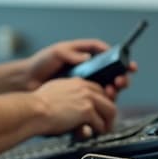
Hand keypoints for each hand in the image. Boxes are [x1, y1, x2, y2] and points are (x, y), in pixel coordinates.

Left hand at [23, 39, 138, 97]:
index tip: (130, 66)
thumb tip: (87, 58)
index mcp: (88, 57)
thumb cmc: (42, 63)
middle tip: (120, 81)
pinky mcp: (81, 100)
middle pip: (114, 76)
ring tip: (110, 91)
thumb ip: (73, 53)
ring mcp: (87, 87)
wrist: (27, 82)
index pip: (110, 57)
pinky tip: (101, 105)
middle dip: (121, 79)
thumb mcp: (58, 52)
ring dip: (113, 92)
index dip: (122, 61)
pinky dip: (101, 106)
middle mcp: (91, 72)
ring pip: (108, 92)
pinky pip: (95, 104)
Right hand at [32, 77, 117, 135]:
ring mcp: (87, 99)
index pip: (97, 90)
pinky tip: (93, 134)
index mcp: (76, 82)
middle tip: (105, 122)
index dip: (101, 101)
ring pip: (110, 110)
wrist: (34, 110)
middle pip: (107, 98)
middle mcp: (84, 88)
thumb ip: (65, 95)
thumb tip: (69, 106)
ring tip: (103, 130)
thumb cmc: (37, 105)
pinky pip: (100, 123)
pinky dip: (99, 131)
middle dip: (107, 112)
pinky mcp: (87, 111)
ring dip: (108, 122)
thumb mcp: (54, 92)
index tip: (99, 111)